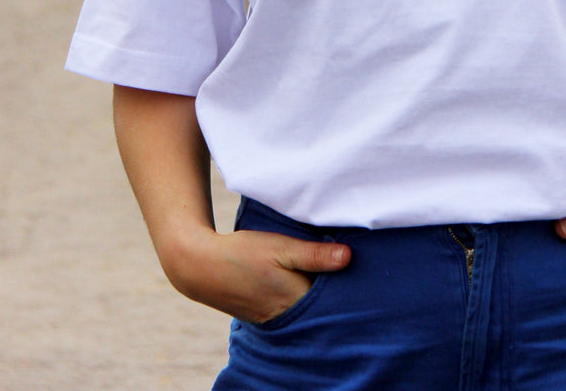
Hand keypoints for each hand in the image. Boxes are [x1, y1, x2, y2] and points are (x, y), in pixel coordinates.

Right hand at [162, 224, 350, 323]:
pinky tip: (306, 286)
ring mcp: (276, 319)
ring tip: (332, 280)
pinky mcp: (266, 316)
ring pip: (307, 311)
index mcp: (296, 302)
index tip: (364, 276)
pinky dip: (301, 301)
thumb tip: (349, 258)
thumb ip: (314, 255)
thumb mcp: (281, 247)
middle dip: (336, 296)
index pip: (333, 303)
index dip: (348, 291)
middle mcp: (288, 317)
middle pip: (322, 310)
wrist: (202, 267)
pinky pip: (293, 312)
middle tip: (353, 278)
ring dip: (318, 298)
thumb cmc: (244, 254)